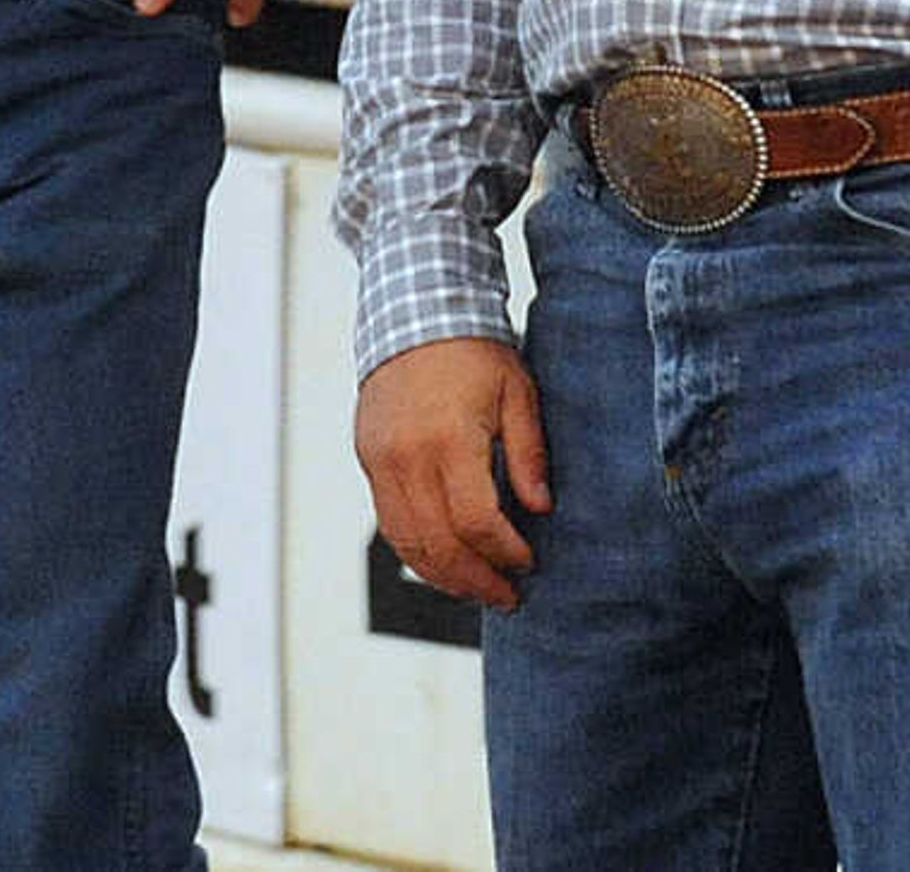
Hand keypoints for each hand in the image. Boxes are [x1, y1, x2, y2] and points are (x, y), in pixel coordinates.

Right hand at [354, 336, 552, 609]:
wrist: (414, 313)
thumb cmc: (473, 350)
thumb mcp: (517, 392)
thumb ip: (528, 453)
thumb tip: (541, 508)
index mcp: (448, 439)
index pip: (476, 520)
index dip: (505, 551)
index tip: (527, 562)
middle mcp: (406, 457)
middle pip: (438, 544)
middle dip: (476, 580)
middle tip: (507, 597)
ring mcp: (381, 462)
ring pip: (406, 543)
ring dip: (443, 576)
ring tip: (477, 589)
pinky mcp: (368, 461)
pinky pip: (389, 523)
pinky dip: (416, 551)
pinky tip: (445, 562)